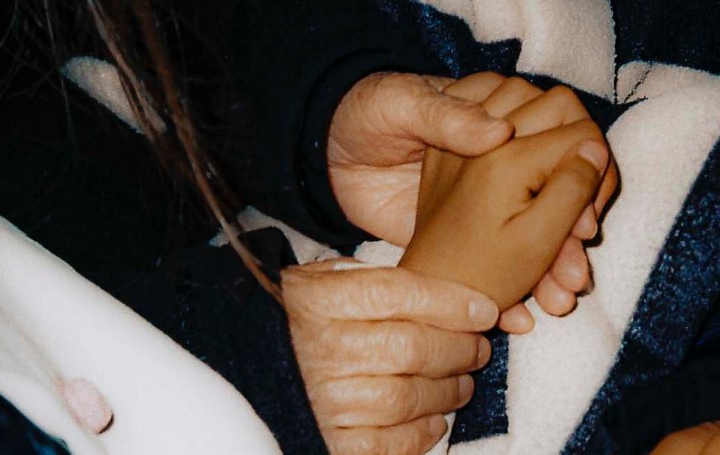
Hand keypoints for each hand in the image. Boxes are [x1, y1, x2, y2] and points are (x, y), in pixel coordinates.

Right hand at [283, 260, 497, 454]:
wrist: (235, 363)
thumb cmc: (289, 321)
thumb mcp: (317, 283)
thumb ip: (369, 281)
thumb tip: (442, 292)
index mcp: (319, 302)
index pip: (399, 294)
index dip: (451, 302)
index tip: (484, 309)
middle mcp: (322, 351)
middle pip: (413, 347)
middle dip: (459, 348)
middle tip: (478, 348)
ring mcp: (325, 401)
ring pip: (408, 396)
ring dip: (447, 392)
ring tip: (461, 384)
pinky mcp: (330, 440)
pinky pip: (389, 443)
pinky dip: (420, 433)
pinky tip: (432, 420)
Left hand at [327, 72, 618, 331]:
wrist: (325, 150)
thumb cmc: (368, 111)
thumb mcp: (404, 104)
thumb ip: (449, 116)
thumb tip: (500, 131)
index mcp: (500, 111)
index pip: (564, 143)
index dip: (580, 183)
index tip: (582, 221)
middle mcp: (505, 153)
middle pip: (559, 197)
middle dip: (571, 240)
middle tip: (574, 273)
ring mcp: (489, 194)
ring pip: (537, 232)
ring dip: (551, 268)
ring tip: (558, 300)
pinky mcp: (469, 226)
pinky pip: (503, 258)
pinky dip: (515, 286)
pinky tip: (521, 315)